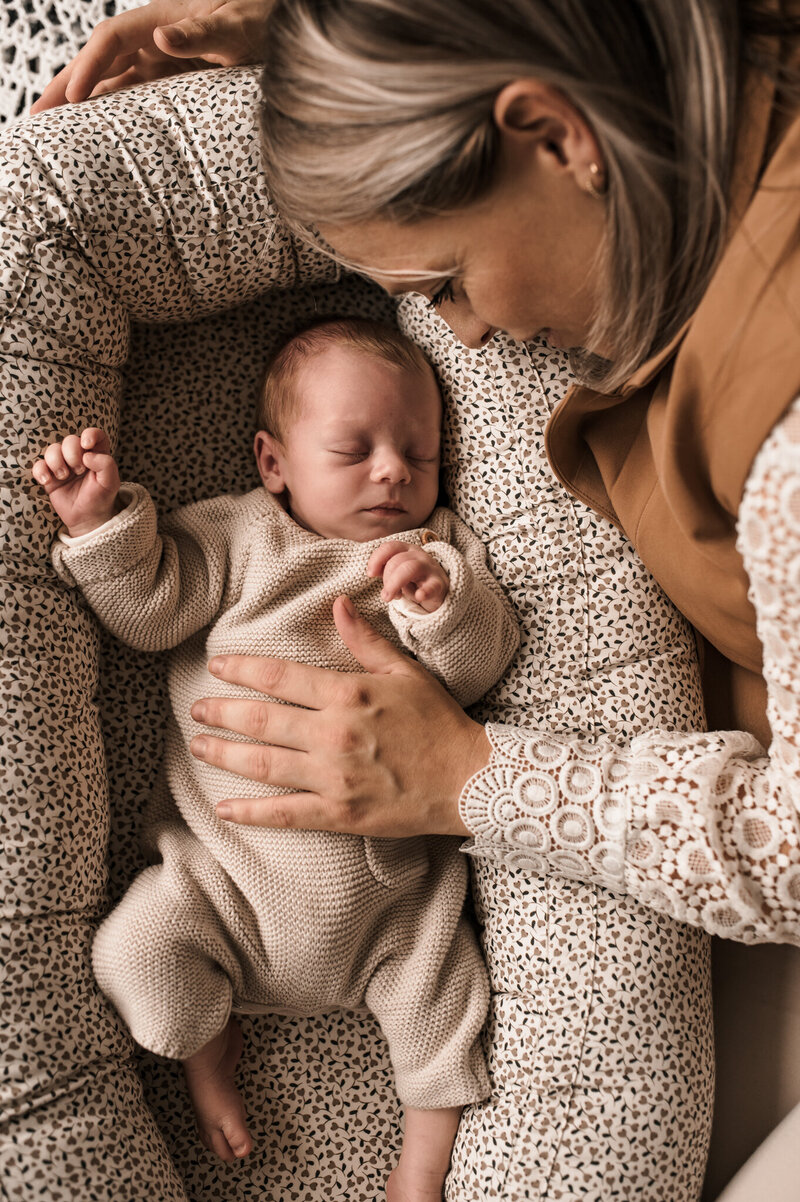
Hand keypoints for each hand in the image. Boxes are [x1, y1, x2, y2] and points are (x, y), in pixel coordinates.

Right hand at [30, 0, 273, 113]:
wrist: (278, 24)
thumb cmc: (261, 17)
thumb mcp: (235, 26)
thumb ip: (202, 32)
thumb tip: (162, 37)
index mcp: (160, 18)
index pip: (111, 40)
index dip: (89, 66)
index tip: (73, 98)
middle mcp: (152, 38)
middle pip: (98, 61)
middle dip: (65, 87)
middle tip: (35, 118)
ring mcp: (159, 59)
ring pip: (109, 81)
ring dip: (80, 104)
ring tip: (52, 132)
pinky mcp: (171, 79)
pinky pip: (131, 95)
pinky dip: (109, 111)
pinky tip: (94, 133)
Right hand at [32, 428, 120, 535]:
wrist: (88, 518)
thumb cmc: (101, 498)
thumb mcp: (111, 483)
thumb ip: (106, 465)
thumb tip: (87, 455)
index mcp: (97, 454)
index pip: (95, 435)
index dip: (90, 434)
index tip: (87, 445)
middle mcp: (80, 457)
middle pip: (70, 440)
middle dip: (72, 454)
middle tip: (79, 470)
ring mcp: (64, 465)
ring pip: (52, 449)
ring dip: (56, 461)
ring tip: (64, 476)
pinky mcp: (50, 475)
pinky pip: (39, 465)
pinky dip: (40, 470)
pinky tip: (47, 481)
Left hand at [189, 596, 489, 833]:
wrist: (469, 779)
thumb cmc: (439, 721)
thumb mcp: (405, 671)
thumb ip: (364, 641)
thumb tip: (336, 604)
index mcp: (348, 694)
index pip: (279, 676)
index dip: (242, 670)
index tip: (216, 667)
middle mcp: (334, 735)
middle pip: (262, 720)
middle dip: (222, 713)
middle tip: (195, 710)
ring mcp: (334, 777)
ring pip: (264, 764)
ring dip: (225, 754)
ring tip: (199, 746)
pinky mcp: (339, 813)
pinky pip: (285, 813)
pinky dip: (251, 811)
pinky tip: (224, 807)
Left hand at [367, 541, 449, 612]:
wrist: (440, 591)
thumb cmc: (414, 581)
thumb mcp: (398, 572)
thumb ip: (385, 569)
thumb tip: (371, 572)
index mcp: (407, 550)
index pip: (390, 547)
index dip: (377, 559)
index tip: (370, 574)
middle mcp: (419, 556)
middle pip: (398, 560)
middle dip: (387, 578)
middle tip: (385, 595)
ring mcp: (430, 569)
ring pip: (411, 568)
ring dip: (396, 583)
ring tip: (392, 597)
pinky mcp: (439, 585)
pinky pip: (432, 586)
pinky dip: (425, 591)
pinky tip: (418, 596)